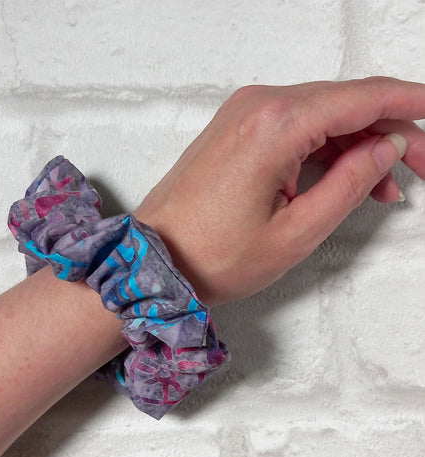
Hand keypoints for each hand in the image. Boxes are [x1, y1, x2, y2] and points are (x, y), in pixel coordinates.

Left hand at [134, 77, 424, 304]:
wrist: (155, 261)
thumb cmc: (210, 255)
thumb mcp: (296, 232)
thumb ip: (349, 184)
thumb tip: (385, 148)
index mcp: (273, 126)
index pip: (363, 98)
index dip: (409, 108)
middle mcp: (255, 108)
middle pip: (344, 103)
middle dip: (388, 132)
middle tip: (417, 169)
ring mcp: (241, 116)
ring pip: (320, 115)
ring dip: (356, 143)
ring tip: (381, 186)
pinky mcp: (234, 131)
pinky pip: (292, 126)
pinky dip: (323, 146)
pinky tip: (341, 175)